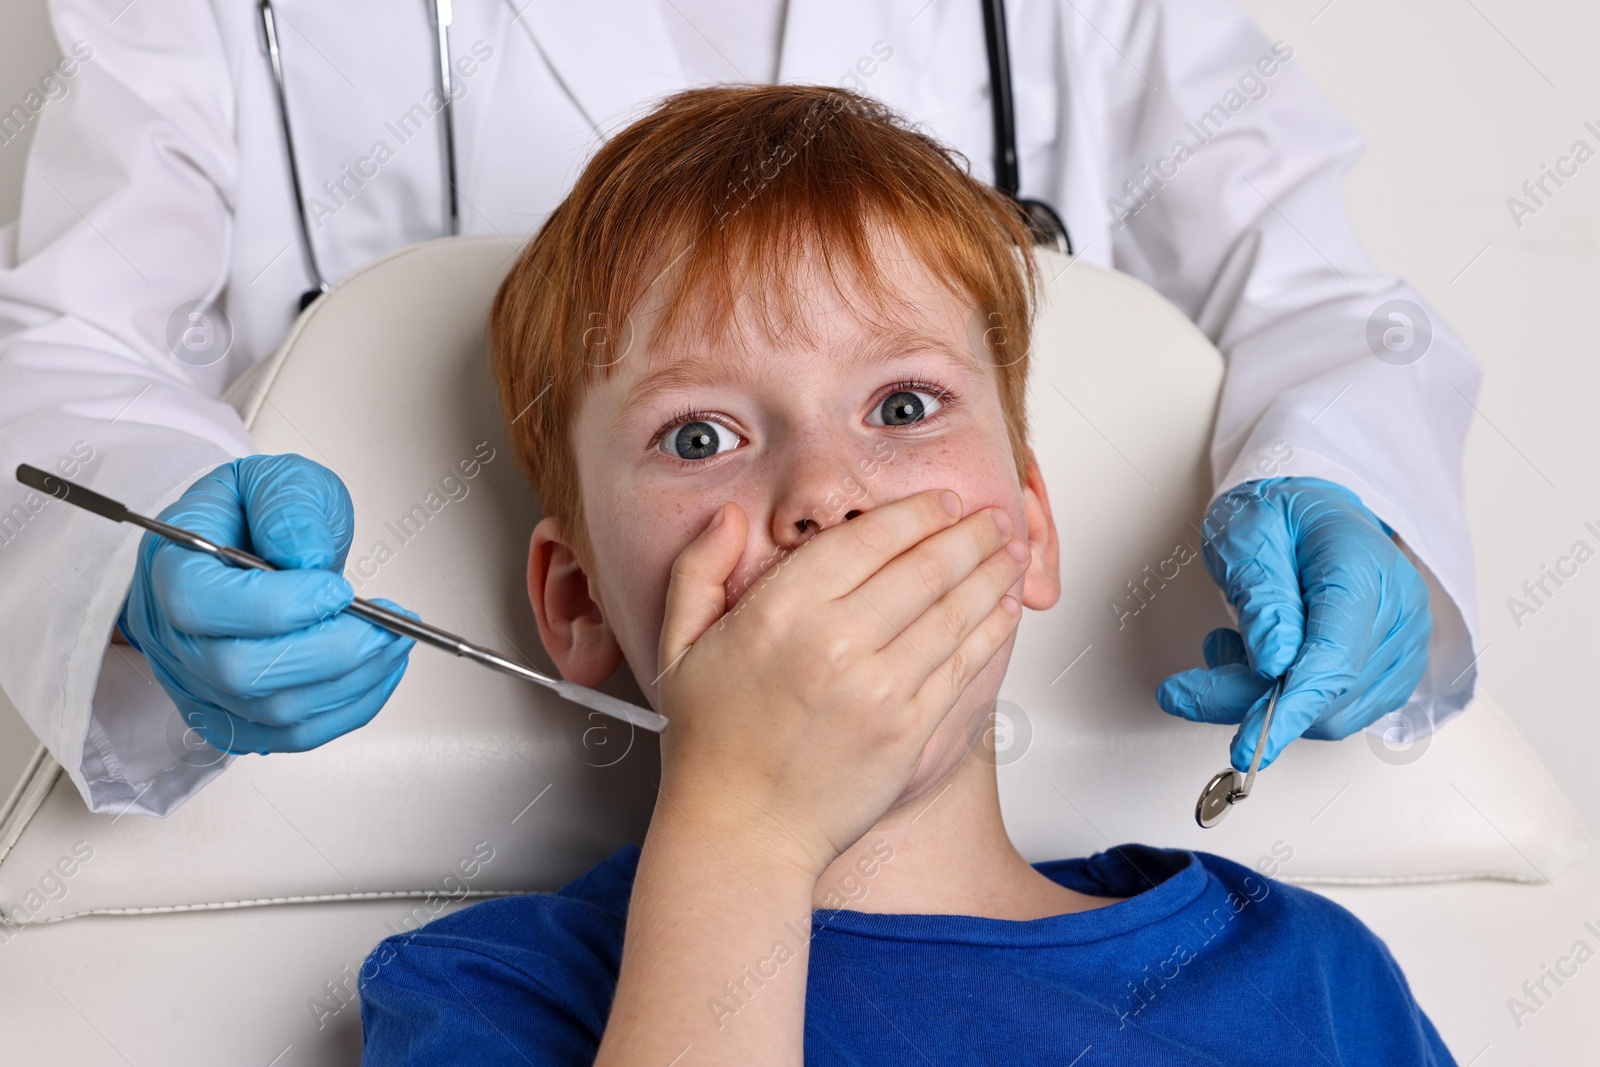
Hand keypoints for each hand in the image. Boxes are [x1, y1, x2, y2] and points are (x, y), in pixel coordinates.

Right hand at [118, 453, 416, 754]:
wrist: (249, 542)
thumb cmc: (254, 513)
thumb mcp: (275, 479)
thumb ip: (288, 505)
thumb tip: (306, 557)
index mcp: (170, 569)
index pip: (199, 604)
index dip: (274, 606)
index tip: (337, 589)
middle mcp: (174, 637)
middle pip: (239, 672)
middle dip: (329, 652)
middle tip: (386, 625)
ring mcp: (201, 685)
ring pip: (275, 712)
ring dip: (352, 681)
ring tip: (395, 640)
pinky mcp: (236, 717)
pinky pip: (295, 735)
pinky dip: (350, 707)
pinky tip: (380, 670)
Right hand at [654, 490, 1027, 877]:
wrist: (742, 832)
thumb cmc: (712, 743)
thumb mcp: (681, 645)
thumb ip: (698, 570)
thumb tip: (729, 519)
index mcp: (782, 613)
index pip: (867, 540)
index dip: (916, 513)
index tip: (942, 502)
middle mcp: (836, 644)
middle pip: (924, 568)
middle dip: (968, 536)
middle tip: (992, 518)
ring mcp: (879, 690)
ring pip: (954, 612)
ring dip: (992, 575)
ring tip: (1011, 553)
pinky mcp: (909, 732)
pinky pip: (963, 666)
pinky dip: (991, 631)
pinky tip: (1005, 609)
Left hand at [1156, 476, 1430, 770]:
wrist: (1310, 510)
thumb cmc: (1280, 515)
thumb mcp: (1247, 533)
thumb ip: (1261, 596)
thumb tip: (1272, 662)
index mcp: (1364, 569)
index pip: (1335, 656)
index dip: (1289, 707)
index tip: (1246, 743)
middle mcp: (1398, 611)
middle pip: (1329, 691)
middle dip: (1249, 702)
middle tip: (1184, 690)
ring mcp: (1401, 643)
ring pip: (1332, 712)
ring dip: (1262, 701)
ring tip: (1225, 651)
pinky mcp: (1389, 669)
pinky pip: (1337, 710)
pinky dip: (1286, 700)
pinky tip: (1258, 661)